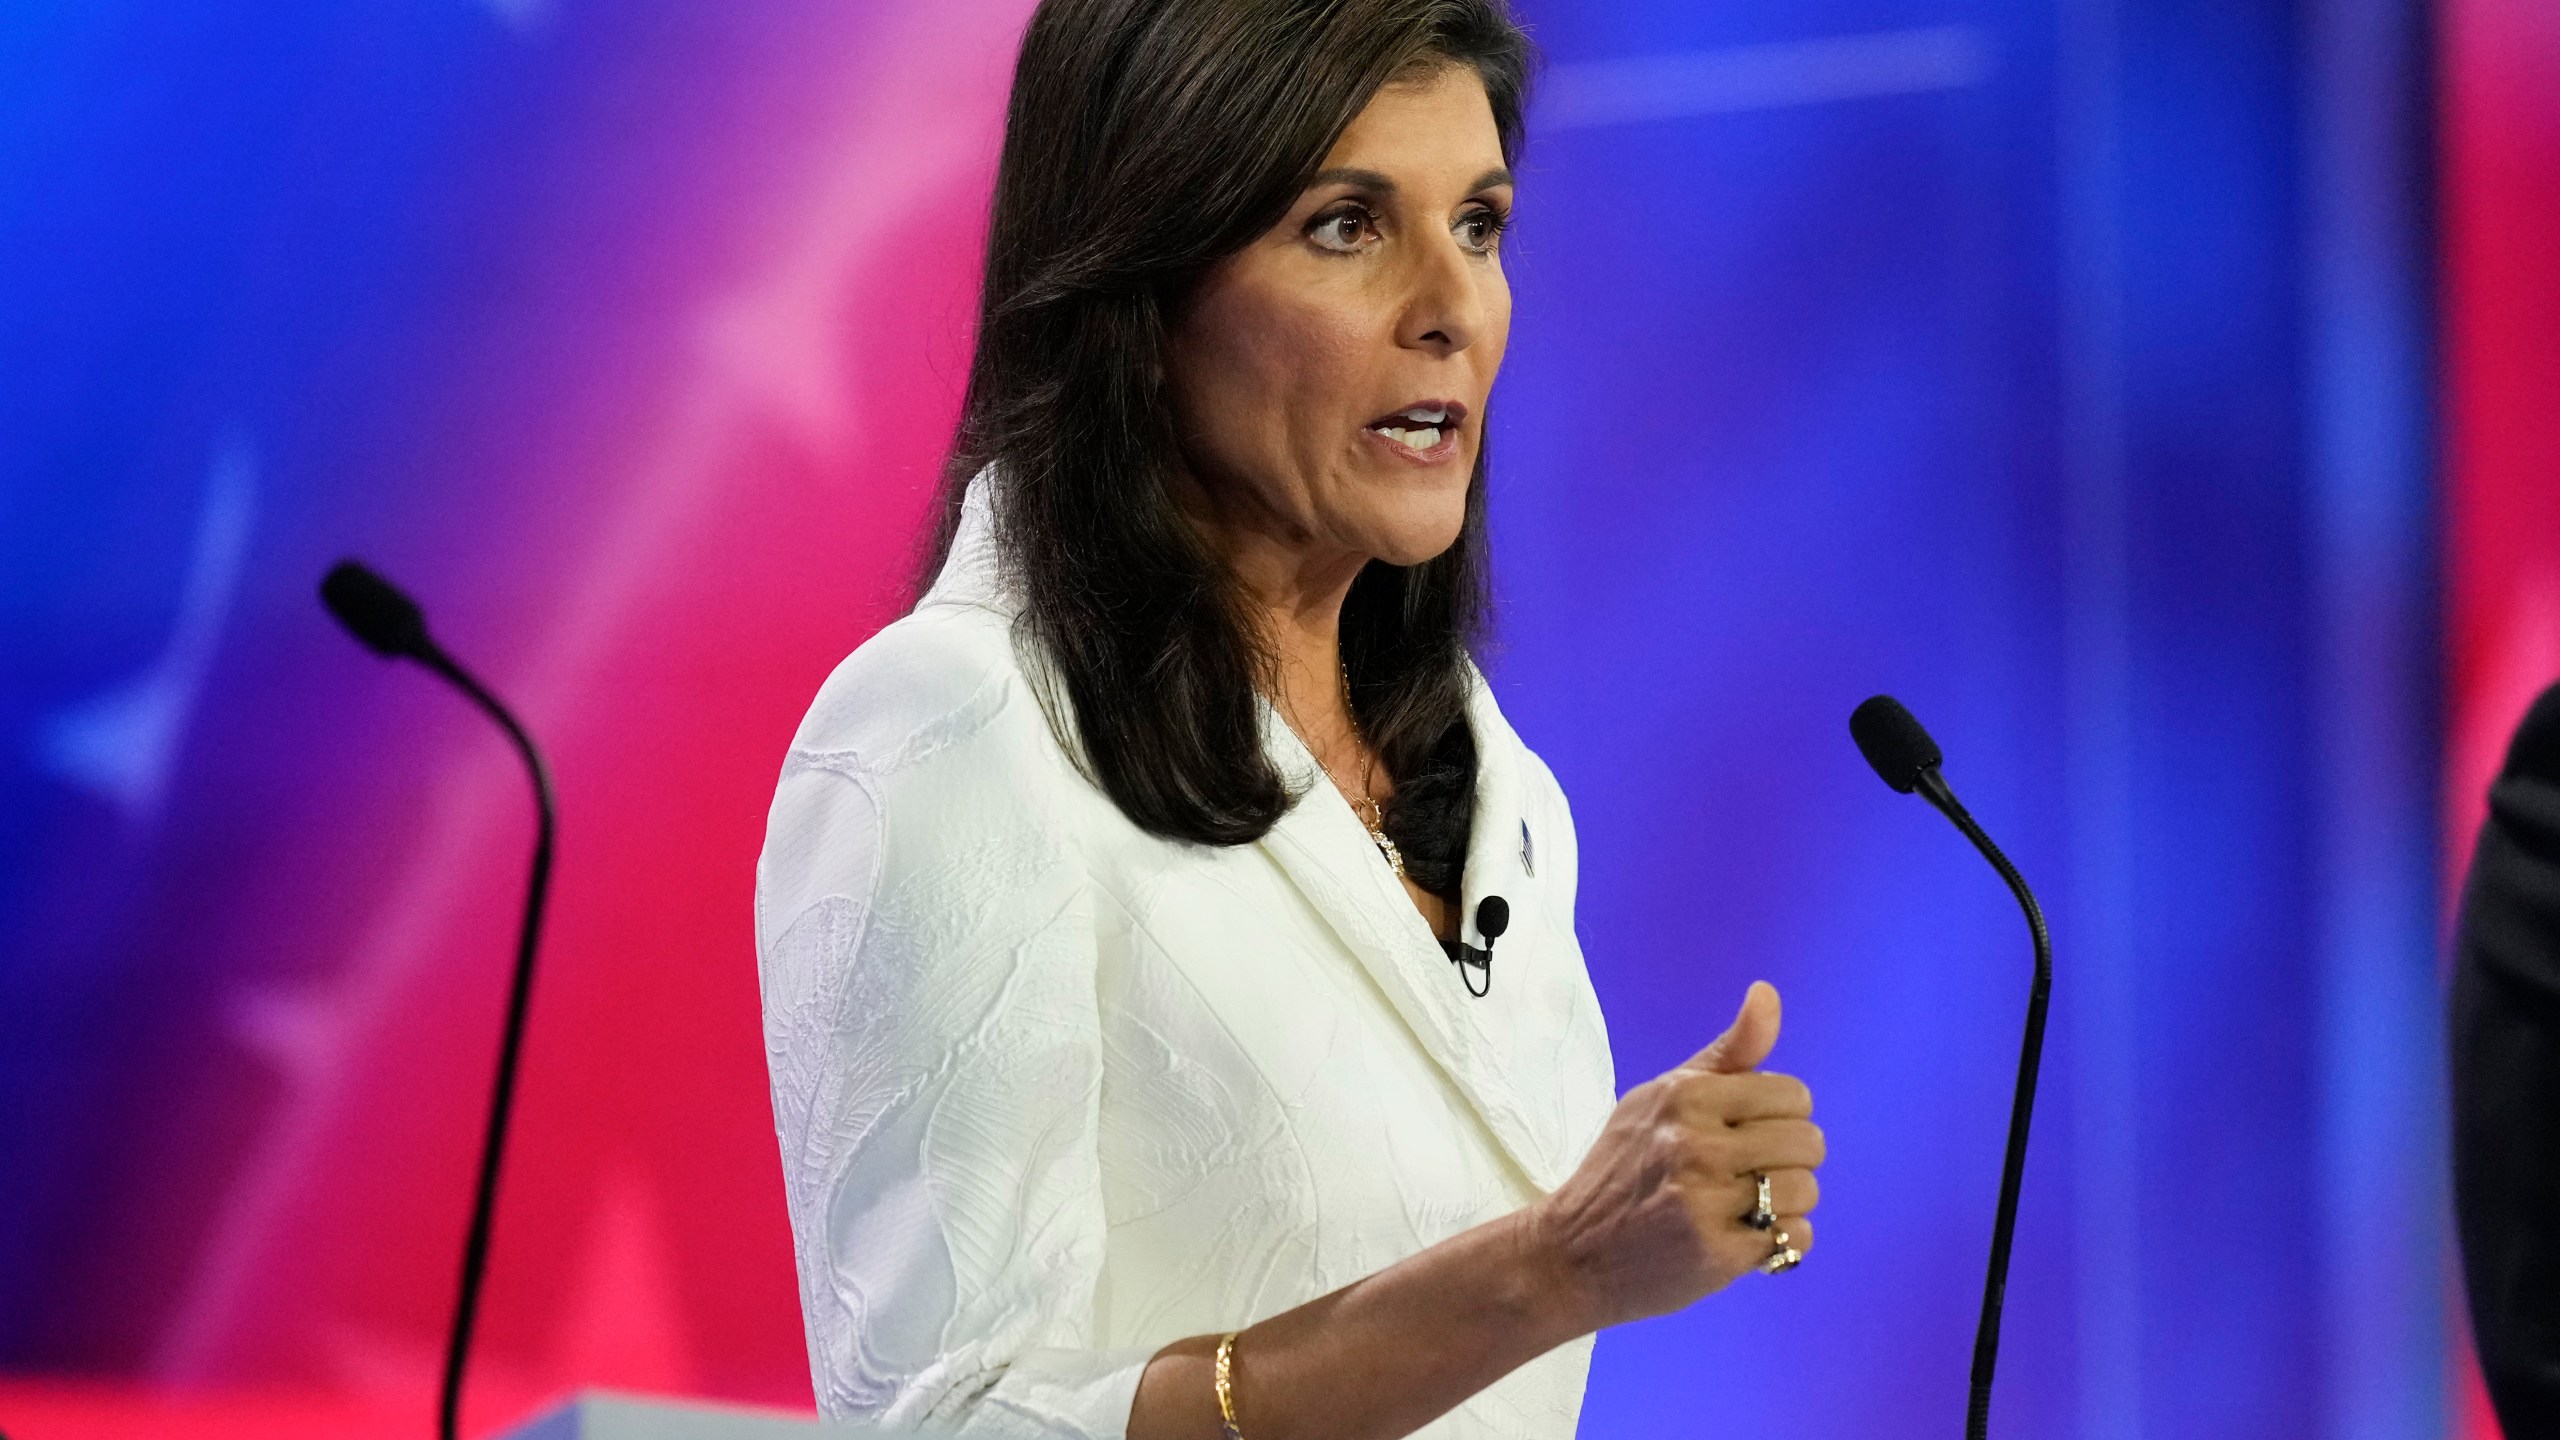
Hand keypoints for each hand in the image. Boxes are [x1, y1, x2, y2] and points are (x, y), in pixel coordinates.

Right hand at [1524, 981, 1822, 1328]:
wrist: (1571, 1255)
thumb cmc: (1622, 1168)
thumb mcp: (1662, 1098)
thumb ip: (1727, 1053)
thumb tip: (1768, 991)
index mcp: (1685, 1096)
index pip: (1793, 1095)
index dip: (1780, 1117)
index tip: (1749, 1134)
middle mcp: (1694, 1144)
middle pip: (1807, 1143)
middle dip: (1789, 1160)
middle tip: (1750, 1174)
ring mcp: (1705, 1202)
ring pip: (1805, 1190)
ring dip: (1786, 1204)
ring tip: (1746, 1207)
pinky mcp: (1716, 1255)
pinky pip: (1795, 1237)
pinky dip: (1780, 1241)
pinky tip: (1746, 1237)